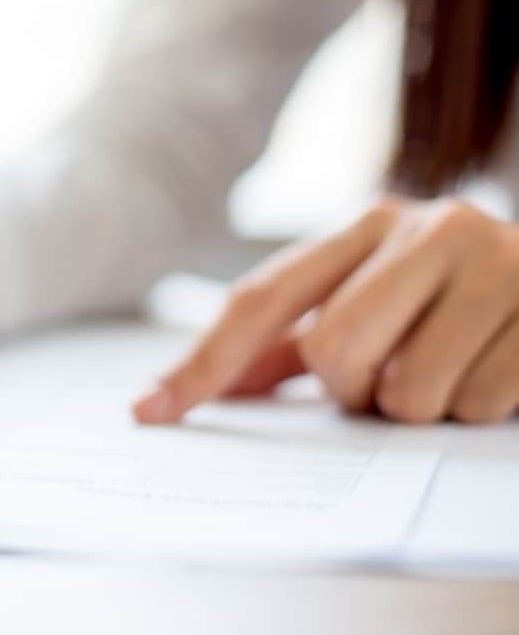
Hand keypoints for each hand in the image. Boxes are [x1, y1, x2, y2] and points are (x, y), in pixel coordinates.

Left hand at [134, 196, 518, 424]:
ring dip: (417, 407)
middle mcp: (426, 226)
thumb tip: (188, 390)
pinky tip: (494, 369)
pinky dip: (476, 408)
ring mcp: (494, 262)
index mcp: (365, 224)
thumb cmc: (452, 302)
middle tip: (387, 380)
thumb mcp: (372, 302)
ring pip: (407, 391)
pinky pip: (477, 403)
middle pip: (332, 351)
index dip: (204, 360)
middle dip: (353, 390)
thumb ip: (286, 344)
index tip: (151, 410)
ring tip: (448, 369)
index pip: (261, 299)